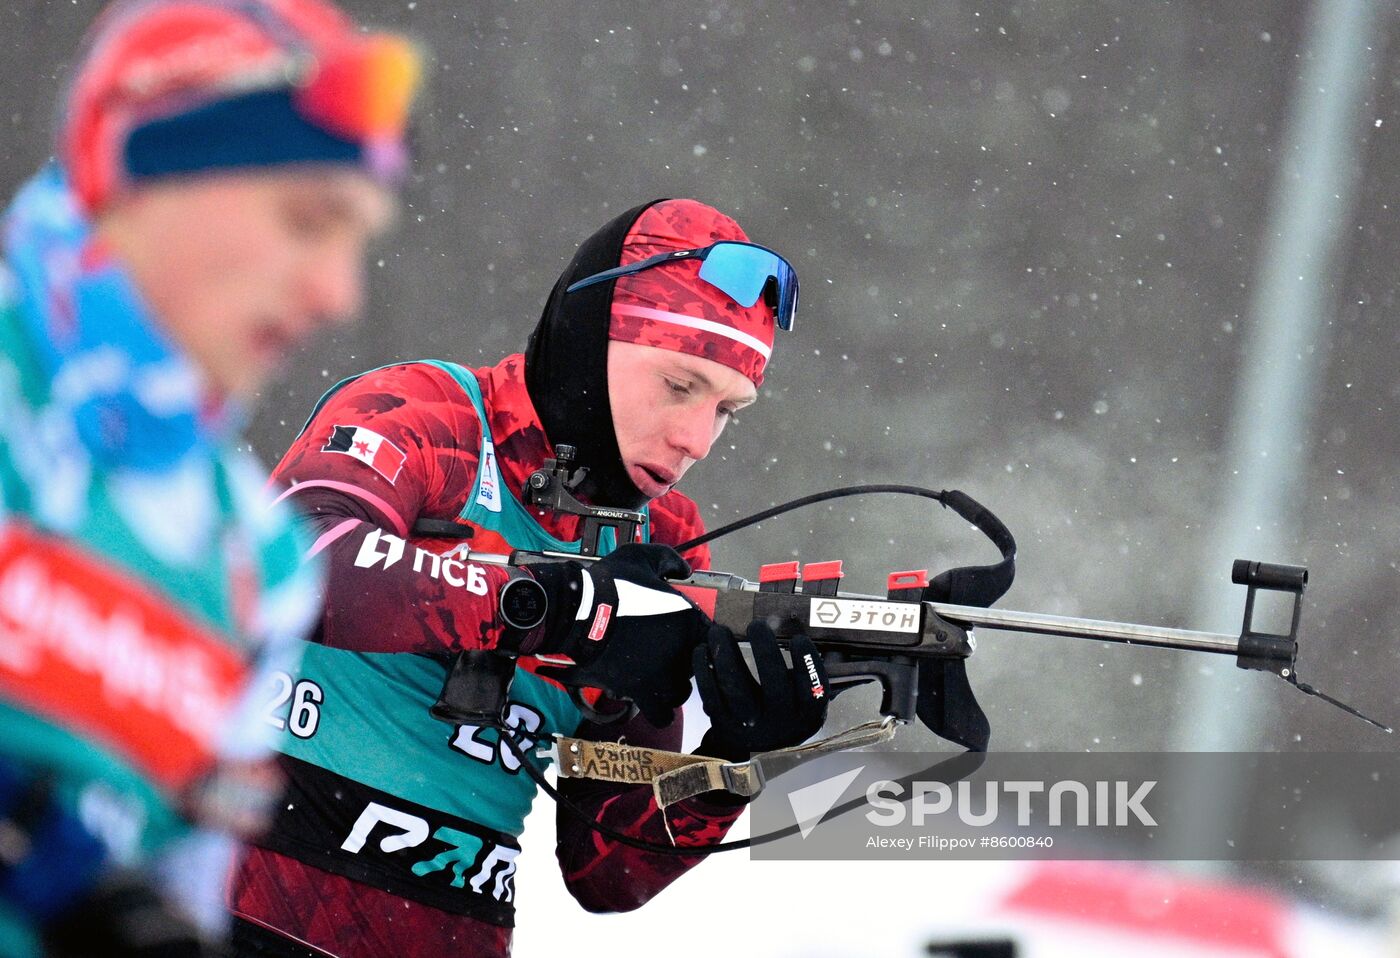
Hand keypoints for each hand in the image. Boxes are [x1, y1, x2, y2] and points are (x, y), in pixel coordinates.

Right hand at [529, 543, 708, 725]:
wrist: (582, 612)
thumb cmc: (612, 584)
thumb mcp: (643, 556)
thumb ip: (669, 559)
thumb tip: (684, 570)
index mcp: (689, 619)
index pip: (711, 637)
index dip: (698, 637)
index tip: (682, 635)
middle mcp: (684, 650)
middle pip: (696, 664)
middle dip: (683, 659)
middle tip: (663, 651)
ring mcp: (667, 675)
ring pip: (683, 691)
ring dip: (674, 685)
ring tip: (657, 675)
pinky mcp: (645, 693)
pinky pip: (663, 714)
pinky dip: (660, 711)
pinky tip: (651, 699)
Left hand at [694, 621, 827, 760]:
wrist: (759, 746)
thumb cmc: (786, 709)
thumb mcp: (806, 700)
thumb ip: (810, 673)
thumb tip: (814, 637)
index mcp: (805, 714)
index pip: (813, 690)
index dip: (808, 663)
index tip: (798, 638)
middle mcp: (780, 722)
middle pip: (775, 687)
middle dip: (766, 651)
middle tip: (757, 625)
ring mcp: (751, 725)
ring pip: (737, 691)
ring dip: (726, 656)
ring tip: (719, 631)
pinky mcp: (724, 723)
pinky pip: (711, 695)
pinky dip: (704, 670)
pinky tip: (703, 649)